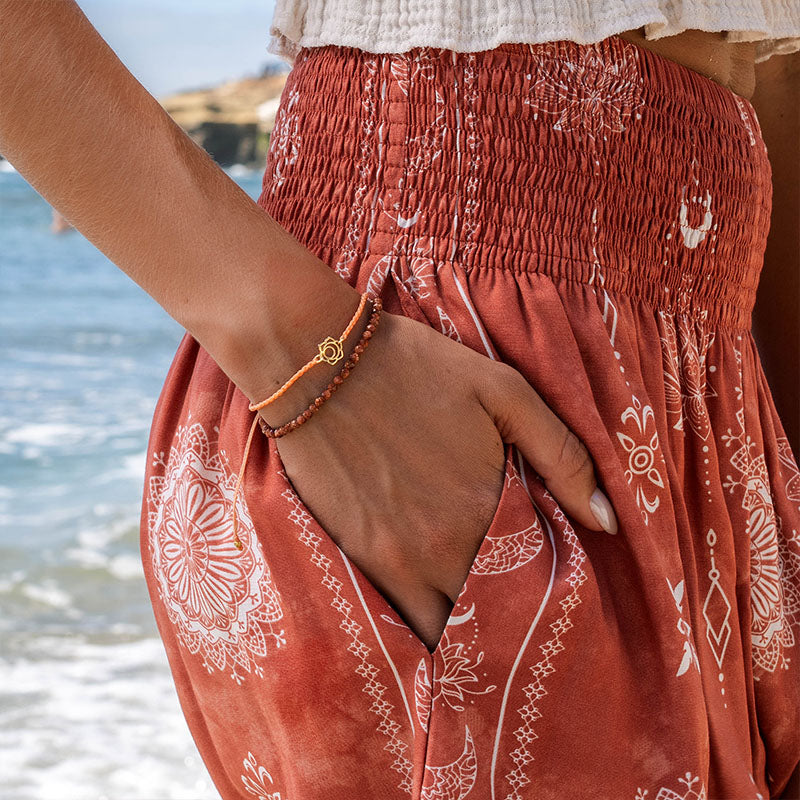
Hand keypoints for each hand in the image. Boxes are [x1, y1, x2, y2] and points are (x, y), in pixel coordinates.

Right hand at [265, 310, 616, 651]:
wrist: (320, 363)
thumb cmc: (417, 370)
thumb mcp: (503, 391)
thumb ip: (562, 455)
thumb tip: (608, 523)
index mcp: (483, 510)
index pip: (530, 584)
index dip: (544, 593)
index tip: (550, 588)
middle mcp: (438, 549)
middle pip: (485, 615)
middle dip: (505, 616)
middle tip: (514, 601)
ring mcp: (390, 559)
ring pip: (440, 626)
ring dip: (462, 624)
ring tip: (474, 605)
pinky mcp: (354, 554)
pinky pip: (395, 614)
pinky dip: (418, 615)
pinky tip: (430, 591)